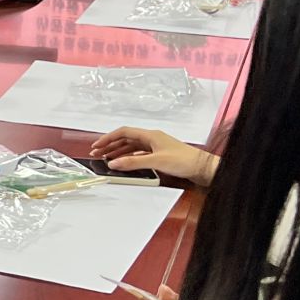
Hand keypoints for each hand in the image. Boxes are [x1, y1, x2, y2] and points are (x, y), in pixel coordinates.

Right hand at [90, 126, 218, 184]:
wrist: (202, 167)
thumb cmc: (185, 160)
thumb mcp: (156, 161)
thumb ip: (133, 163)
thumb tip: (114, 163)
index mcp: (150, 135)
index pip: (124, 132)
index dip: (108, 138)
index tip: (97, 145)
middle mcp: (152, 139)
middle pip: (126, 139)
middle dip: (110, 146)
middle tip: (98, 153)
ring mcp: (155, 147)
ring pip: (131, 147)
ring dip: (118, 152)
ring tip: (107, 159)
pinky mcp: (159, 156)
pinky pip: (138, 154)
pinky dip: (128, 158)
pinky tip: (124, 163)